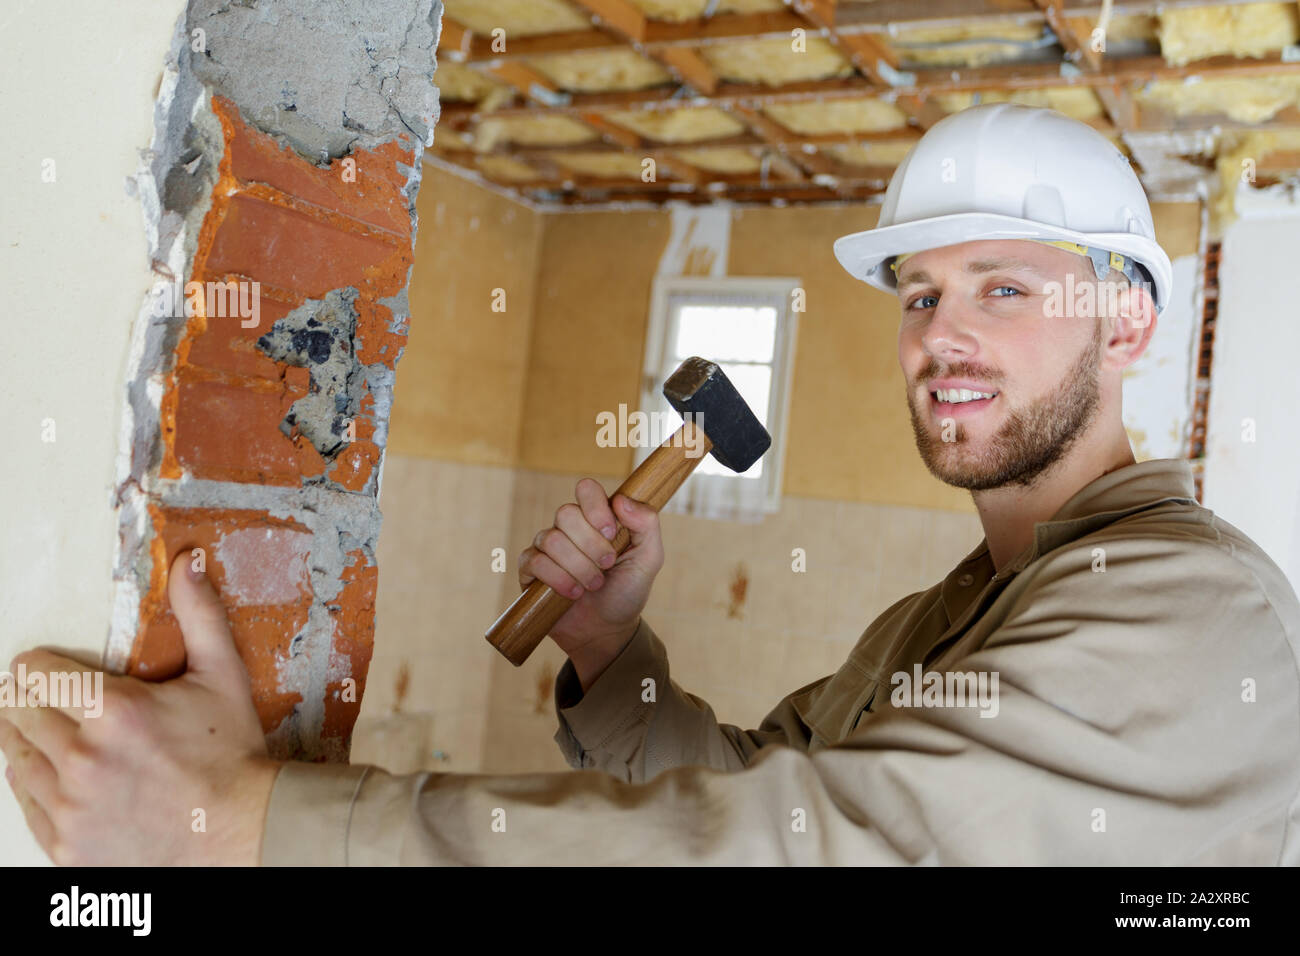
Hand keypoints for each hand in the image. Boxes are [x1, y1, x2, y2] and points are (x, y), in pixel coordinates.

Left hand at [0, 552, 281, 864]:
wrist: (240, 829)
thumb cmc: (232, 753)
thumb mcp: (223, 675)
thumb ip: (199, 614)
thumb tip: (188, 561)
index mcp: (115, 712)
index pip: (33, 674)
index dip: (40, 666)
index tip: (50, 670)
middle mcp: (83, 759)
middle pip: (17, 713)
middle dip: (31, 700)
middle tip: (51, 699)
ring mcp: (71, 806)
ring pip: (14, 758)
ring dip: (27, 741)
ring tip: (54, 736)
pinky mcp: (67, 844)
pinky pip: (25, 805)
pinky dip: (35, 786)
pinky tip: (59, 776)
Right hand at [519, 479, 663, 670]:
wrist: (607, 631)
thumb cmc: (627, 591)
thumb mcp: (649, 558)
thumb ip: (646, 524)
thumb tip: (621, 500)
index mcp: (597, 518)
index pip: (586, 489)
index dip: (596, 508)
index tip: (611, 534)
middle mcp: (569, 528)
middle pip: (566, 513)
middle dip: (591, 545)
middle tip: (607, 566)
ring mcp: (547, 547)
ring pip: (551, 539)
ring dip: (578, 567)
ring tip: (593, 585)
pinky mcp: (530, 569)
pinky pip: (534, 561)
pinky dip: (557, 578)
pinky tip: (572, 593)